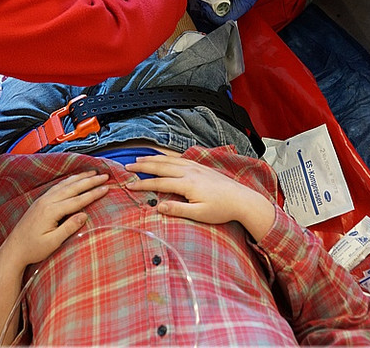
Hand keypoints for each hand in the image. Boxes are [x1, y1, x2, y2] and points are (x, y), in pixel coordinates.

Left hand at [0, 171, 109, 345]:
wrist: (13, 249)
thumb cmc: (33, 249)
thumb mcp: (52, 242)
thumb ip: (69, 227)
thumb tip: (84, 215)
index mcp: (51, 211)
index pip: (77, 200)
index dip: (93, 193)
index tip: (106, 187)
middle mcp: (47, 201)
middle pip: (73, 187)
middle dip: (90, 181)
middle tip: (104, 175)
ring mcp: (43, 199)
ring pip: (65, 184)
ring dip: (80, 177)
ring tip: (92, 172)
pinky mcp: (40, 201)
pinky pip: (57, 186)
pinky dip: (68, 180)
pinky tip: (74, 179)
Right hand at [125, 155, 274, 239]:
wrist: (242, 199)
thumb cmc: (221, 209)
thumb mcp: (199, 214)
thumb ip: (178, 210)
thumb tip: (158, 207)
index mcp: (187, 184)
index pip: (159, 182)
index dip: (143, 184)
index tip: (129, 185)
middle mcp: (189, 171)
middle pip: (161, 166)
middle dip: (143, 166)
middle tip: (128, 165)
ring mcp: (195, 167)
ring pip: (169, 160)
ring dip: (153, 158)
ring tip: (139, 158)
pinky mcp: (200, 166)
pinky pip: (180, 157)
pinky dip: (167, 155)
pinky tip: (162, 155)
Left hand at [202, 0, 275, 25]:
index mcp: (238, 10)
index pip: (222, 20)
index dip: (211, 15)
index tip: (205, 7)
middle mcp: (237, 7)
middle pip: (220, 13)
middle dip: (210, 8)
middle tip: (204, 0)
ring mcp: (236, 1)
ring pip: (221, 5)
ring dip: (213, 0)